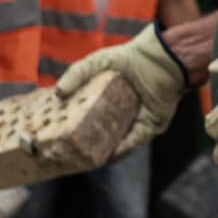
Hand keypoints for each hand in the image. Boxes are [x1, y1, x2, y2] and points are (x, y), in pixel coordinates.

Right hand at [57, 24, 187, 158]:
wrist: (160, 56)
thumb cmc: (129, 57)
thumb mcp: (96, 63)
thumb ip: (75, 74)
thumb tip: (57, 94)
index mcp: (112, 100)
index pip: (92, 120)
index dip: (78, 130)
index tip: (61, 139)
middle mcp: (126, 113)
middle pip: (105, 135)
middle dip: (89, 146)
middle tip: (70, 155)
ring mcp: (139, 121)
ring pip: (119, 143)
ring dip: (104, 153)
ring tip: (84, 161)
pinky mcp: (152, 126)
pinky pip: (135, 141)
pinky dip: (122, 149)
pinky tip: (107, 156)